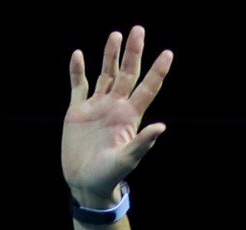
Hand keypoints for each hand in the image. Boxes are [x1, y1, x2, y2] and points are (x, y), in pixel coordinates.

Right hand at [62, 25, 171, 208]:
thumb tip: (162, 127)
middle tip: (138, 30)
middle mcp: (115, 107)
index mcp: (130, 116)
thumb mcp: (127, 160)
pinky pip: (78, 86)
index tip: (167, 54)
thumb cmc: (109, 175)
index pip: (147, 88)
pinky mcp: (78, 111)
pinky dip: (78, 71)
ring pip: (106, 75)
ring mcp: (97, 107)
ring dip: (110, 55)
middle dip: (133, 53)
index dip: (157, 71)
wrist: (85, 183)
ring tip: (116, 35)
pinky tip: (78, 55)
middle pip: (127, 74)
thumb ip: (142, 143)